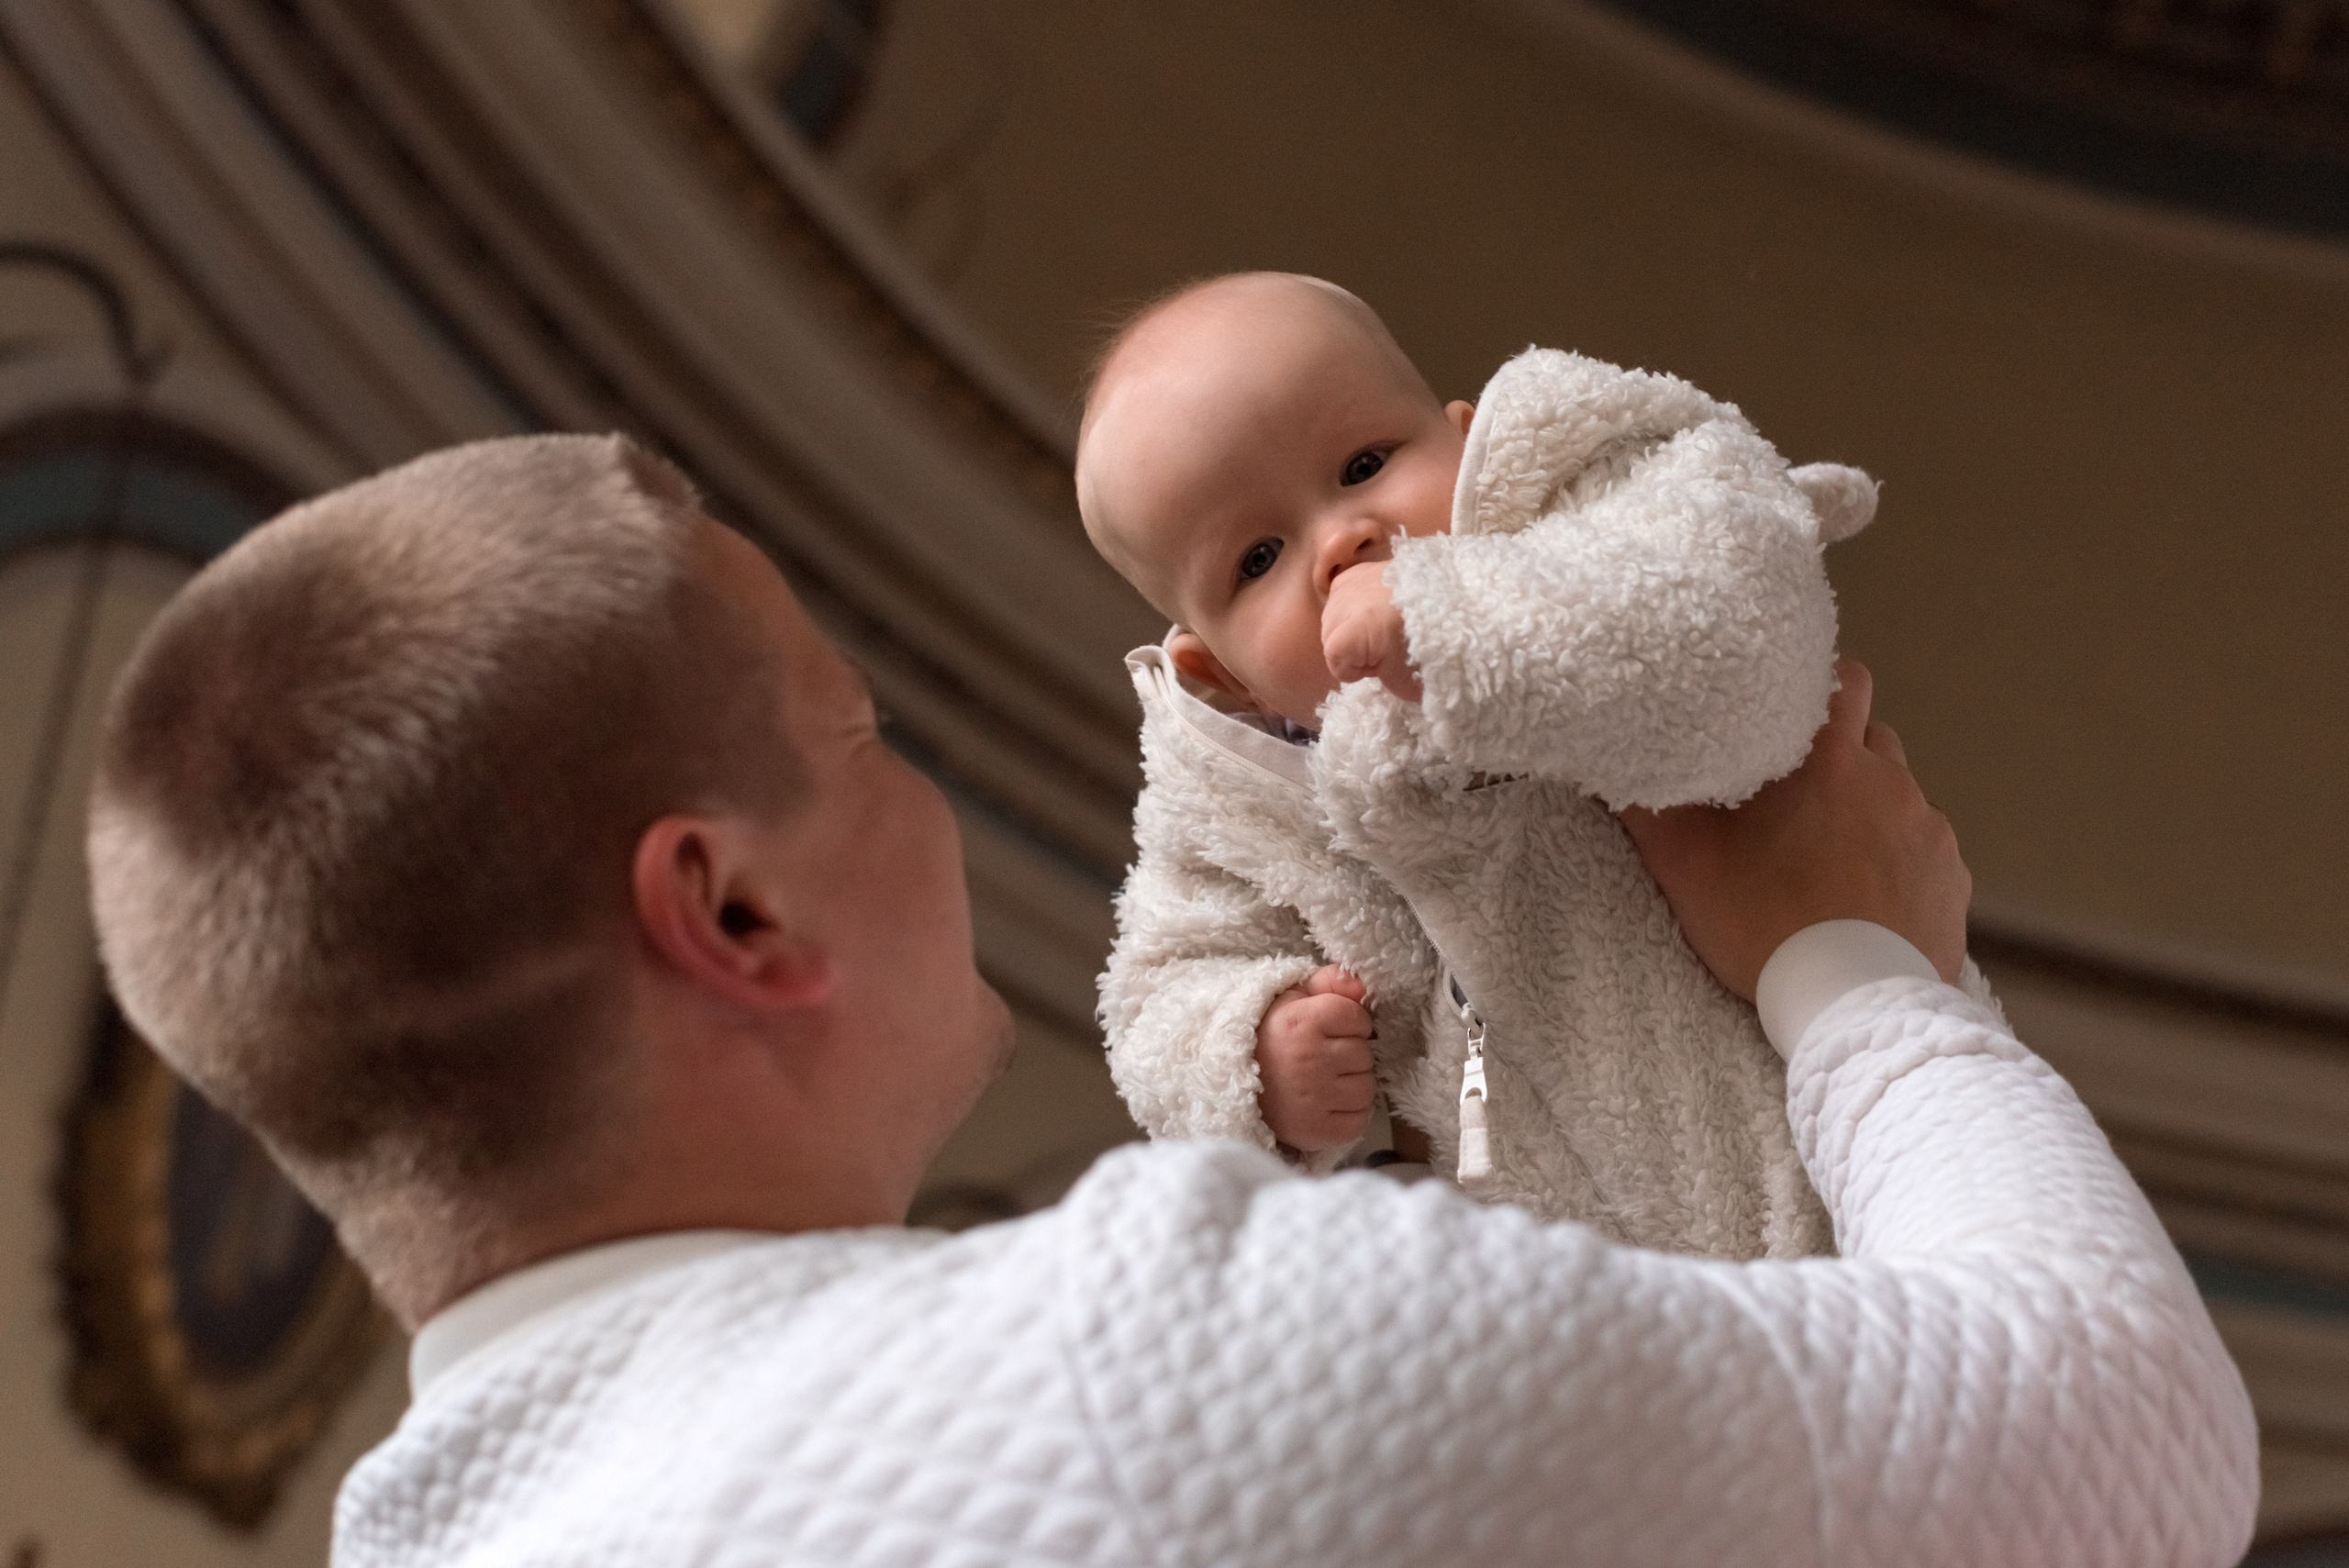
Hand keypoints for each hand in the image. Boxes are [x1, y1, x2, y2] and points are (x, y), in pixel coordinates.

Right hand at [1256, 965, 1377, 1152]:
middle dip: (1351, 1054)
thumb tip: (1367, 985)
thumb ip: (1333, 982)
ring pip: (1366, 1089)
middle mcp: (1309, 1060)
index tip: (1329, 1029)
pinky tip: (1327, 1104)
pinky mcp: (1314, 1131)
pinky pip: (1357, 1122)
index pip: (1360, 1019)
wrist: (1231, 1081)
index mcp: (1303, 1022)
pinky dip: (1348, 1115)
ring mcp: (1313, 1099)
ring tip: (1325, 1080)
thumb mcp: (1295, 998)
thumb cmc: (1273, 1036)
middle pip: (1365, 1055)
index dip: (1349, 1023)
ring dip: (1352, 1085)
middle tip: (1324, 1057)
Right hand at [1322, 563, 1420, 702]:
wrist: (1461, 594)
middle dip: (1355, 647)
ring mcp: (1348, 583)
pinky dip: (1357, 604)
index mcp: (1347, 635)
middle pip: (1330, 638)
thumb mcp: (1410, 680)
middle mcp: (1340, 605)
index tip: (1386, 663)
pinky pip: (1344, 594)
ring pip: (1335, 616)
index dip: (1361, 670)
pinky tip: (1380, 605)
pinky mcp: (1360, 568)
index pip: (1337, 665)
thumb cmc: (1434, 640)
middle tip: (1390, 646)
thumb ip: (1386, 682)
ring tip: (1387, 623)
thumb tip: (1383, 675)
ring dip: (1354, 625)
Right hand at [1619, 661, 1968, 999]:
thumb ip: (1648, 806)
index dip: (1820, 689)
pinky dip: (1897, 860)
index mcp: (1832, 762)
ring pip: (1899, 795)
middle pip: (1872, 737)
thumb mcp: (1685, 866)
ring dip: (1869, 810)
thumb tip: (1615, 764)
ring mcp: (1929, 832)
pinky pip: (1924, 848)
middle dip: (1840, 754)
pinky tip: (1866, 897)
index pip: (1844, 680)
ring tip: (1830, 857)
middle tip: (1797, 796)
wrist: (1853, 1007)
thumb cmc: (1764, 927)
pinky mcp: (1951, 879)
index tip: (1790, 714)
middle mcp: (1892, 783)